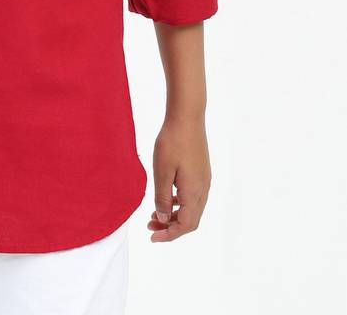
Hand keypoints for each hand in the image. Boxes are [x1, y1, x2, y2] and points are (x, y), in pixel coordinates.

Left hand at [148, 114, 211, 241]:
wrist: (187, 117)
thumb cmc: (172, 142)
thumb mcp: (161, 171)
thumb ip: (161, 197)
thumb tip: (163, 219)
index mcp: (194, 192)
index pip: (185, 225)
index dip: (169, 235)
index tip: (152, 237)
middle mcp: (203, 190)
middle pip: (190, 221)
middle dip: (170, 227)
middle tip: (150, 226)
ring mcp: (204, 181)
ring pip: (191, 209)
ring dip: (174, 215)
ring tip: (154, 214)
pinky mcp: (201, 172)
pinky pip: (192, 197)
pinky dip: (178, 204)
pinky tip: (165, 197)